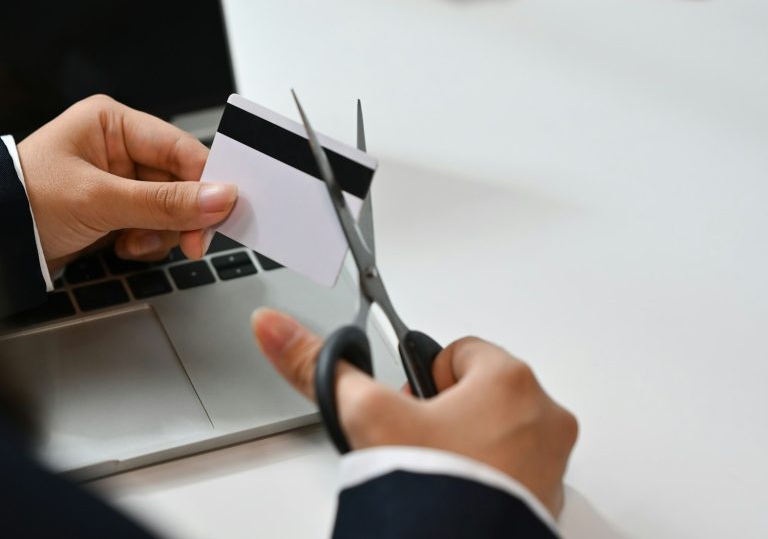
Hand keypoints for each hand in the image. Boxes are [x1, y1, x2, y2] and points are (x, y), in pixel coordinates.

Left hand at [16, 95, 235, 271]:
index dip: (206, 181)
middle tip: (191, 242)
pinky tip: (123, 247)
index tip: (222, 212)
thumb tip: (219, 198)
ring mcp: (117, 181)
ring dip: (161, 232)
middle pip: (180, 181)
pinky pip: (153, 225)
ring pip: (170, 207)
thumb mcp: (99, 200)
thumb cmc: (23, 201)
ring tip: (133, 243)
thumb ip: (163, 202)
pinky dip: (147, 241)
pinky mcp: (115, 210)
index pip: (179, 148)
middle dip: (181, 215)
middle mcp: (118, 147)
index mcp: (112, 123)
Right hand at [251, 309, 577, 517]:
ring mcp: (551, 461)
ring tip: (435, 473)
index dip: (420, 379)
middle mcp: (544, 415)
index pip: (457, 351)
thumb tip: (273, 326)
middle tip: (416, 443)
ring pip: (497, 432)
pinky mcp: (547, 499)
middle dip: (443, 413)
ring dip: (467, 445)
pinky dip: (487, 479)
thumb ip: (319, 366)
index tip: (406, 406)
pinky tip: (455, 496)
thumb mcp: (366, 414)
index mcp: (509, 379)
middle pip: (478, 392)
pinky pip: (513, 472)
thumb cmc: (432, 487)